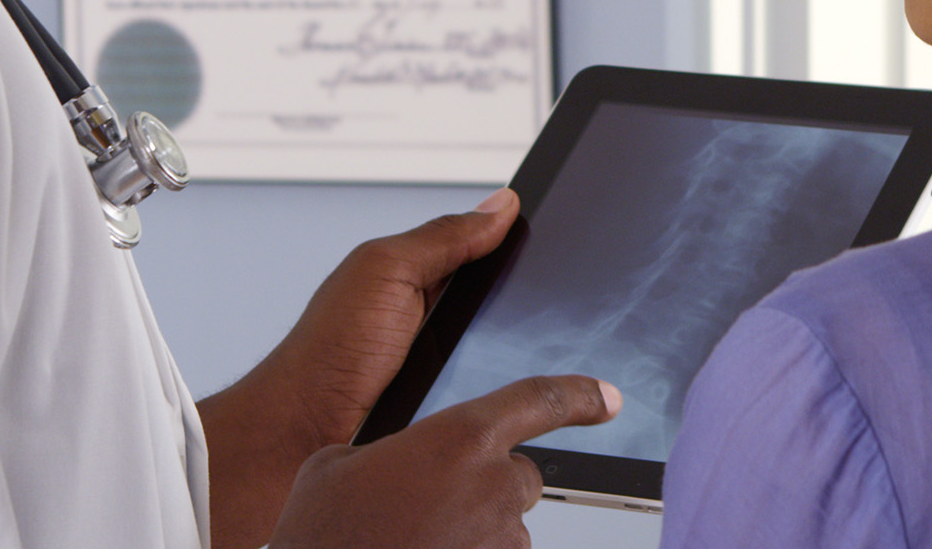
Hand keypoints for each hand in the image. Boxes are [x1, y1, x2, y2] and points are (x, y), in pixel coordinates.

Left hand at [197, 190, 531, 546]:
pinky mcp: (448, 419)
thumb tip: (501, 204)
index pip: (490, 254)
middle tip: (558, 312)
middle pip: (508, 311)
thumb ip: (443, 238)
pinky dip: (504, 406)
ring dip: (521, 367)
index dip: (526, 247)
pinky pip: (493, 407)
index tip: (570, 238)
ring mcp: (444, 373)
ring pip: (507, 363)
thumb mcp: (385, 272)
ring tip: (536, 365)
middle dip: (534, 313)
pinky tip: (512, 408)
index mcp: (421, 279)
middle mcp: (436, 325)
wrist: (295, 437)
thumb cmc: (325, 354)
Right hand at [266, 375, 622, 548]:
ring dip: (469, 532)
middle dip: (484, 487)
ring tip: (410, 539)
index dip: (578, 397)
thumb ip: (394, 452)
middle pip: (519, 477)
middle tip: (428, 508)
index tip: (609, 398)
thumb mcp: (337, 466)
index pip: (538, 401)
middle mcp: (493, 487)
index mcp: (459, 439)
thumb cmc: (323, 536)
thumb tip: (405, 466)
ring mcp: (502, 542)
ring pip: (503, 528)